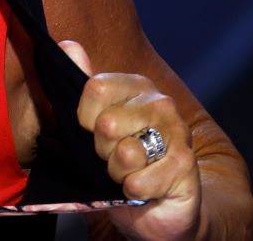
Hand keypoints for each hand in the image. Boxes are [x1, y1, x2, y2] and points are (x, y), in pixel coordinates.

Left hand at [59, 40, 201, 239]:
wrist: (157, 207)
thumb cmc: (121, 162)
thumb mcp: (92, 123)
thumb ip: (80, 83)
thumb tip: (68, 45)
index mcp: (134, 86)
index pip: (95, 87)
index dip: (84, 119)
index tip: (92, 131)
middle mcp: (159, 102)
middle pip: (106, 123)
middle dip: (102, 150)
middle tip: (114, 156)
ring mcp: (177, 132)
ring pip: (125, 152)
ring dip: (118, 172)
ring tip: (129, 171)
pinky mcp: (185, 165)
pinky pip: (139, 181)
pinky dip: (134, 190)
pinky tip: (143, 188)